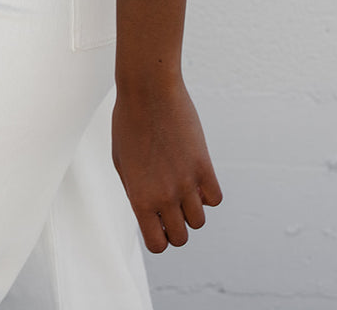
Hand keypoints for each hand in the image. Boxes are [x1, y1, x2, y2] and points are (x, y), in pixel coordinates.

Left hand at [112, 76, 222, 253]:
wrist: (148, 90)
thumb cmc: (128, 121)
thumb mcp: (121, 162)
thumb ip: (135, 191)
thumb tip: (151, 212)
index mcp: (139, 199)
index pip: (157, 245)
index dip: (158, 236)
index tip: (157, 220)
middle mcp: (164, 196)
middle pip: (181, 238)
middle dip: (176, 226)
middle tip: (171, 204)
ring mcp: (186, 182)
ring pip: (199, 221)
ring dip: (192, 209)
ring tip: (182, 187)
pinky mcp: (203, 165)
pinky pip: (215, 198)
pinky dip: (208, 193)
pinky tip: (197, 176)